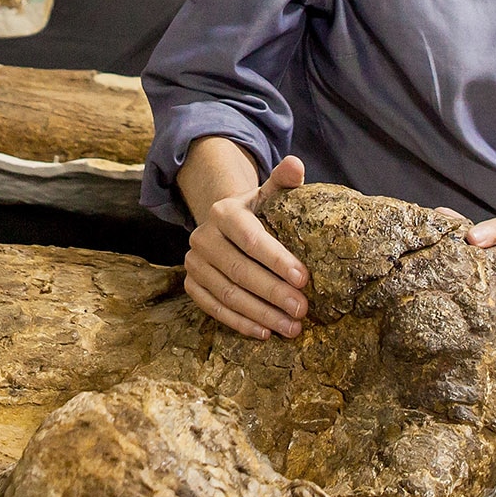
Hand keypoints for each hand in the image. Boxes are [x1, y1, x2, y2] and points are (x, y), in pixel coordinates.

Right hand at [183, 150, 311, 339]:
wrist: (226, 225)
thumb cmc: (258, 213)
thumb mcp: (270, 195)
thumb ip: (284, 181)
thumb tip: (296, 165)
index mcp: (224, 212)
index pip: (251, 239)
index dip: (277, 260)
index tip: (304, 279)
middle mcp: (203, 236)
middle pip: (240, 271)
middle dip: (274, 293)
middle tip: (303, 310)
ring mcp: (194, 262)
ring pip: (227, 293)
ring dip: (261, 314)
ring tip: (292, 328)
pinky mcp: (191, 283)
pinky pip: (213, 308)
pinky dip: (240, 322)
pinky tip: (265, 332)